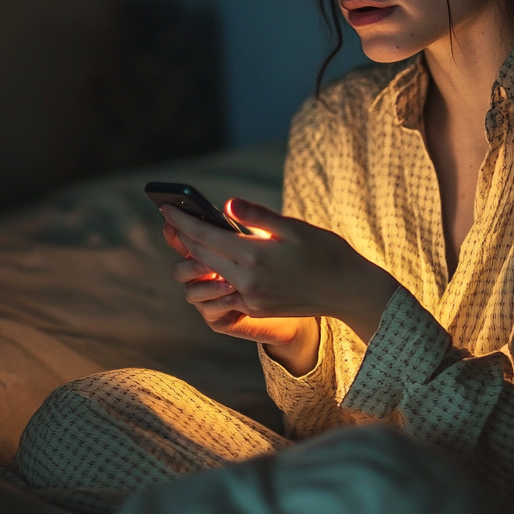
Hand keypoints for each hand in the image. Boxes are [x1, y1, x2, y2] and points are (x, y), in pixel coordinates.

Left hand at [161, 199, 398, 371]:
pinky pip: (225, 293)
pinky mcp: (257, 308)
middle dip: (184, 235)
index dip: (183, 221)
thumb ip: (257, 216)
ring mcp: (250, 298)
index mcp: (254, 255)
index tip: (166, 208)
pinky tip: (215, 264)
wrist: (347, 290)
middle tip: (170, 219)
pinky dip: (215, 277)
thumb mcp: (293, 226)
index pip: (206, 235)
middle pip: (202, 255)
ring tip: (192, 240)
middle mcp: (247, 280)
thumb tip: (226, 205)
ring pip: (209, 276)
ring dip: (196, 258)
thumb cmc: (325, 251)